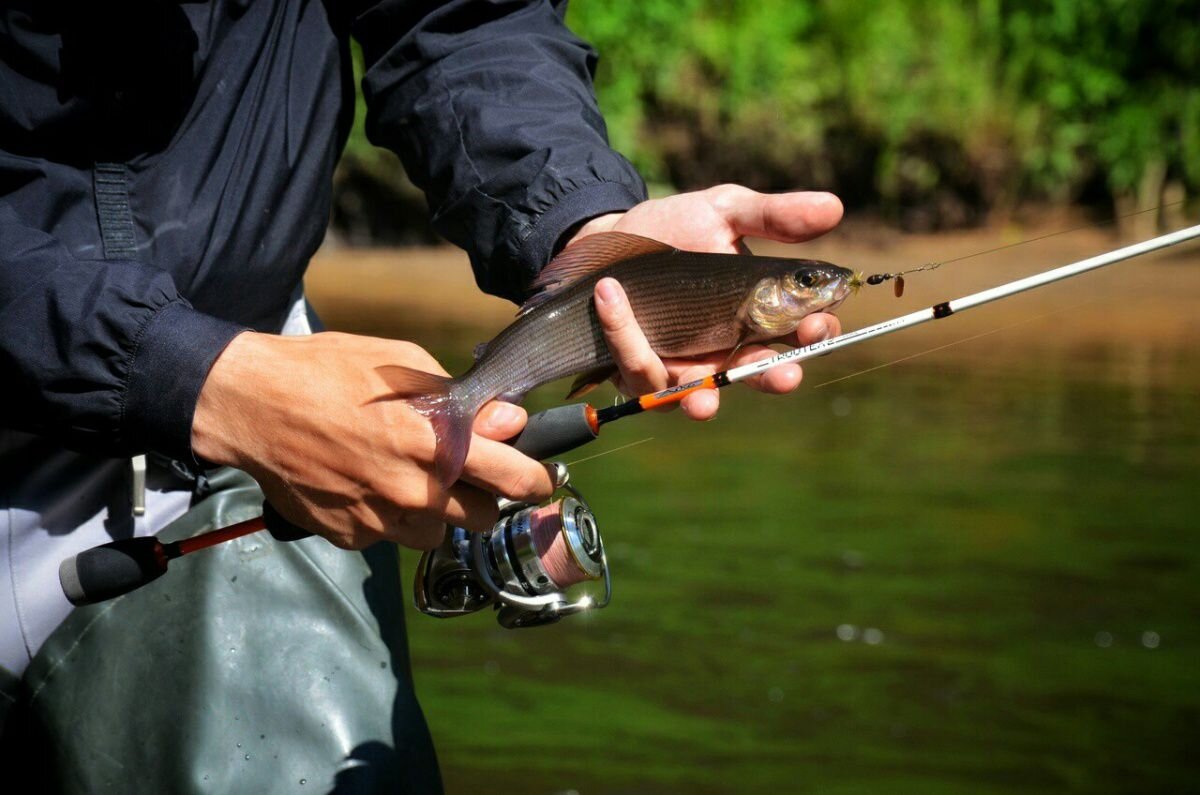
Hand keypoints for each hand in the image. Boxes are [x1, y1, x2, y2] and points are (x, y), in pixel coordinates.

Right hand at [192, 332, 553, 549]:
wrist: (249, 404)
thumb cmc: (327, 372)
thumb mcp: (404, 364)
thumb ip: (463, 400)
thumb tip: (509, 420)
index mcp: (437, 443)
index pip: (515, 480)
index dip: (534, 479)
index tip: (537, 477)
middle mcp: (414, 492)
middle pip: (483, 518)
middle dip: (481, 496)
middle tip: (461, 470)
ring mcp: (380, 521)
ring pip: (437, 533)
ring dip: (434, 511)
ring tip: (405, 475)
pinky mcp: (350, 537)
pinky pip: (389, 537)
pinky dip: (387, 517)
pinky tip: (364, 483)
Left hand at [569, 184, 843, 419]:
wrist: (607, 239)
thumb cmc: (672, 229)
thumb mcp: (722, 212)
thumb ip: (772, 216)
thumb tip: (834, 208)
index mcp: (759, 316)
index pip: (803, 335)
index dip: (816, 335)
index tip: (817, 325)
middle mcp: (727, 351)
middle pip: (761, 376)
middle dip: (774, 379)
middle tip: (784, 375)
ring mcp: (684, 367)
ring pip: (698, 394)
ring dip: (702, 397)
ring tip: (703, 393)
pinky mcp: (638, 371)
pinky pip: (639, 370)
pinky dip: (625, 335)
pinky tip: (611, 294)